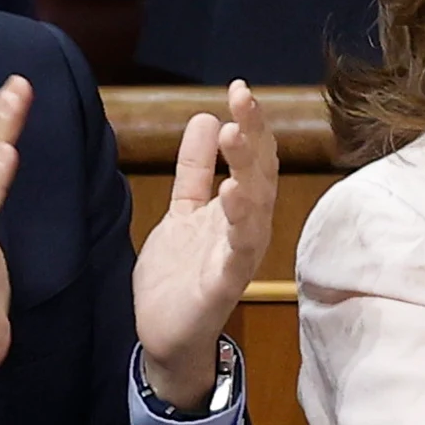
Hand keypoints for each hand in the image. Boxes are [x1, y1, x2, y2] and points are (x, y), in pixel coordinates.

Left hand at [133, 81, 276, 407]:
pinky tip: (232, 191)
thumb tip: (208, 117)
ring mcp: (239, 254)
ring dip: (246, 167)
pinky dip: (239, 219)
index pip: (252, 158)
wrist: (165, 336)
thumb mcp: (183, 210)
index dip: (250, 123)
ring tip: (236, 133)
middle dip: (254, 133)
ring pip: (254, 204)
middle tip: (242, 97)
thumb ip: (196, 169)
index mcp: (239, 209)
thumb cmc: (179, 275)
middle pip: (259, 173)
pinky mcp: (225, 282)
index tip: (239, 88)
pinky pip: (238, 248)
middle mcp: (248, 227)